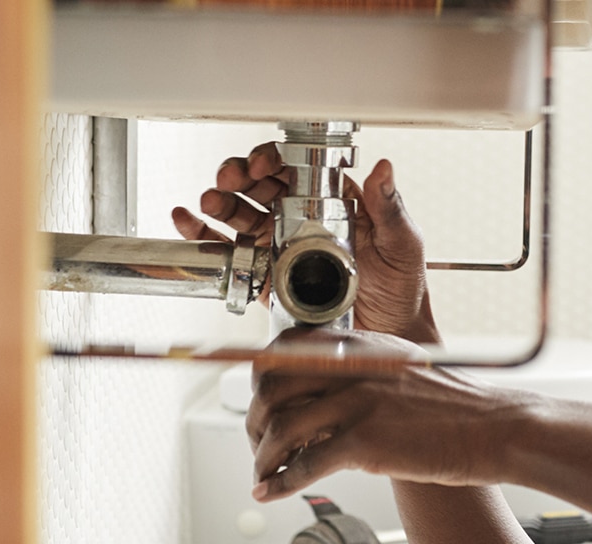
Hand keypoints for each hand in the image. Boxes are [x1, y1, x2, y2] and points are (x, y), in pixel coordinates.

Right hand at [171, 143, 438, 342]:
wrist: (390, 336)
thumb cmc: (402, 288)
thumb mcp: (402, 243)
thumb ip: (389, 207)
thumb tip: (384, 168)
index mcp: (333, 202)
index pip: (296, 169)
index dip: (275, 160)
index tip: (265, 165)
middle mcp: (302, 219)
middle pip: (260, 186)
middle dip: (240, 176)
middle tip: (231, 178)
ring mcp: (280, 246)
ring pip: (240, 214)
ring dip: (220, 201)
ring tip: (211, 200)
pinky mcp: (265, 276)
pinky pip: (230, 252)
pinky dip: (204, 235)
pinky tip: (188, 221)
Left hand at [246, 328, 535, 501]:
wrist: (495, 429)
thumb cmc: (456, 408)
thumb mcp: (402, 370)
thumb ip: (361, 373)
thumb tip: (323, 396)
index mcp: (359, 347)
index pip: (285, 348)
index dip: (261, 378)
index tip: (258, 402)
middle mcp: (352, 369)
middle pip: (271, 386)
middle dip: (253, 419)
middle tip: (256, 442)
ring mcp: (357, 403)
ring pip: (280, 428)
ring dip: (262, 456)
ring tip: (263, 473)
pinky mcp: (364, 442)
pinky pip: (305, 464)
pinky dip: (280, 483)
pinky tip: (272, 493)